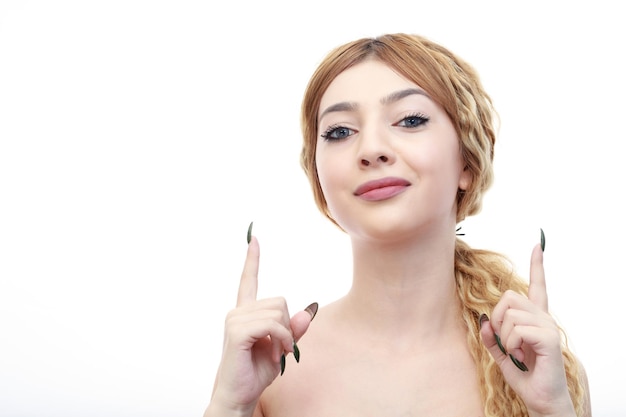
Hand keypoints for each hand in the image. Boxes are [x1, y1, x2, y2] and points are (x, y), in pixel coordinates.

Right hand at [208, 232, 314, 416]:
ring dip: (286, 337)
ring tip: (277, 353)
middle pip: (280, 301)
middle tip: (281, 348)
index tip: (254, 238)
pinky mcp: (237, 331)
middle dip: (288, 326)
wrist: (239, 396)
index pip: (249, 280)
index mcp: (246, 313)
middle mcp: (238, 312)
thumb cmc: (255, 373)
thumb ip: (294, 330)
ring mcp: (235, 320)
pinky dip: (282, 340)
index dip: (253, 259)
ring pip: (278, 313)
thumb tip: (309, 311)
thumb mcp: (282, 348)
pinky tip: (277, 353)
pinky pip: (272, 325)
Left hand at [479, 243, 575, 416]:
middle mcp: (543, 317)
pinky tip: (519, 355)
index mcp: (534, 318)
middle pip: (509, 297)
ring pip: (510, 313)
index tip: (537, 245)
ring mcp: (548, 326)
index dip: (537, 265)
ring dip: (504, 336)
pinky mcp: (549, 337)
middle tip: (504, 341)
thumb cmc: (525, 376)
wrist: (540, 399)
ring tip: (514, 352)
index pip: (537, 286)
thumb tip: (483, 318)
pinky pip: (517, 329)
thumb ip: (490, 336)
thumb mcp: (500, 353)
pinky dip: (511, 344)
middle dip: (497, 318)